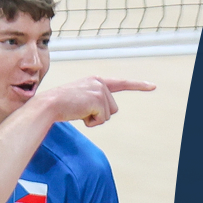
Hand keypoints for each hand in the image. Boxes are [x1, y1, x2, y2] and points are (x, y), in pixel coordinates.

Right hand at [39, 77, 154, 127]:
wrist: (49, 104)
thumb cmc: (59, 105)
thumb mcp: (79, 100)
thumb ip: (93, 103)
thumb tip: (101, 112)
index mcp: (95, 80)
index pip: (121, 83)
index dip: (138, 85)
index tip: (152, 86)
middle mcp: (100, 82)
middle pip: (112, 108)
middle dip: (99, 114)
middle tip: (80, 110)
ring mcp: (100, 90)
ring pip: (108, 114)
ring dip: (94, 118)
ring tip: (78, 111)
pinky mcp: (98, 100)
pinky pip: (102, 119)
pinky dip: (91, 122)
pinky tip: (79, 114)